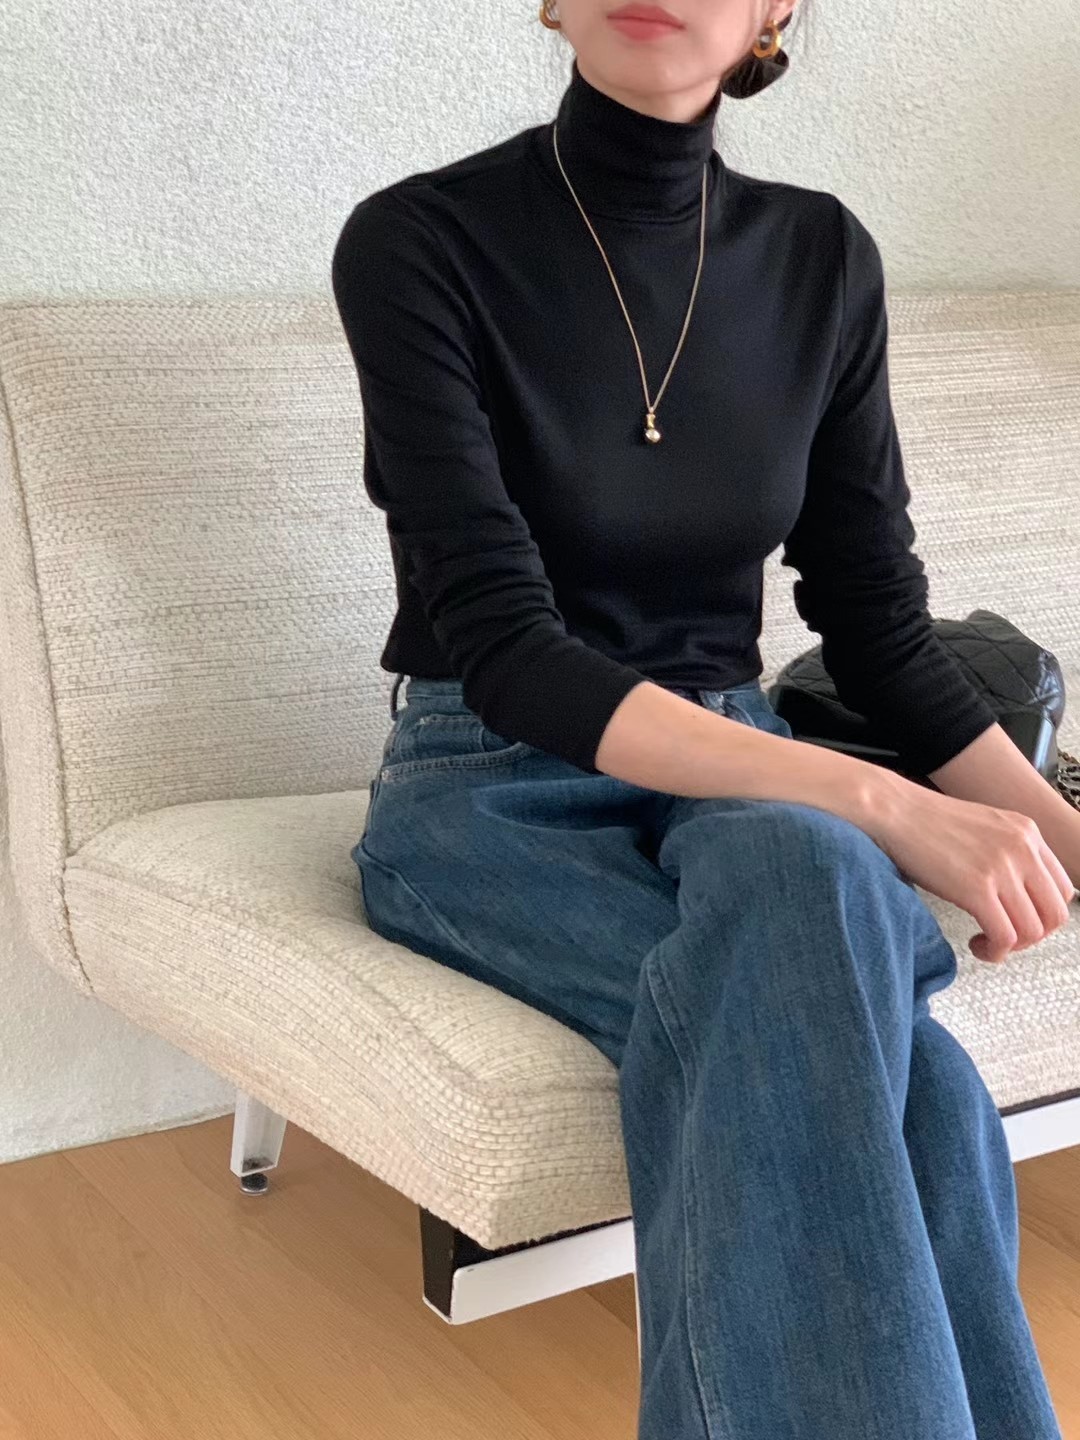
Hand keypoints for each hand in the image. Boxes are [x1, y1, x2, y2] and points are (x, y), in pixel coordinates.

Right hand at [861, 776, 1076, 962]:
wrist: (891, 810)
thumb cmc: (924, 822)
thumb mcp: (983, 828)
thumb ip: (1006, 852)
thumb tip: (1015, 894)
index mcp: (1027, 832)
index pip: (1063, 889)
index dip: (1043, 915)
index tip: (1019, 921)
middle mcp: (1022, 848)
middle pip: (1055, 914)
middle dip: (1032, 936)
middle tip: (1005, 938)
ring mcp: (1002, 868)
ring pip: (1032, 931)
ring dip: (1011, 947)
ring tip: (986, 943)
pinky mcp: (977, 888)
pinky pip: (1005, 937)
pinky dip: (994, 951)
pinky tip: (976, 946)